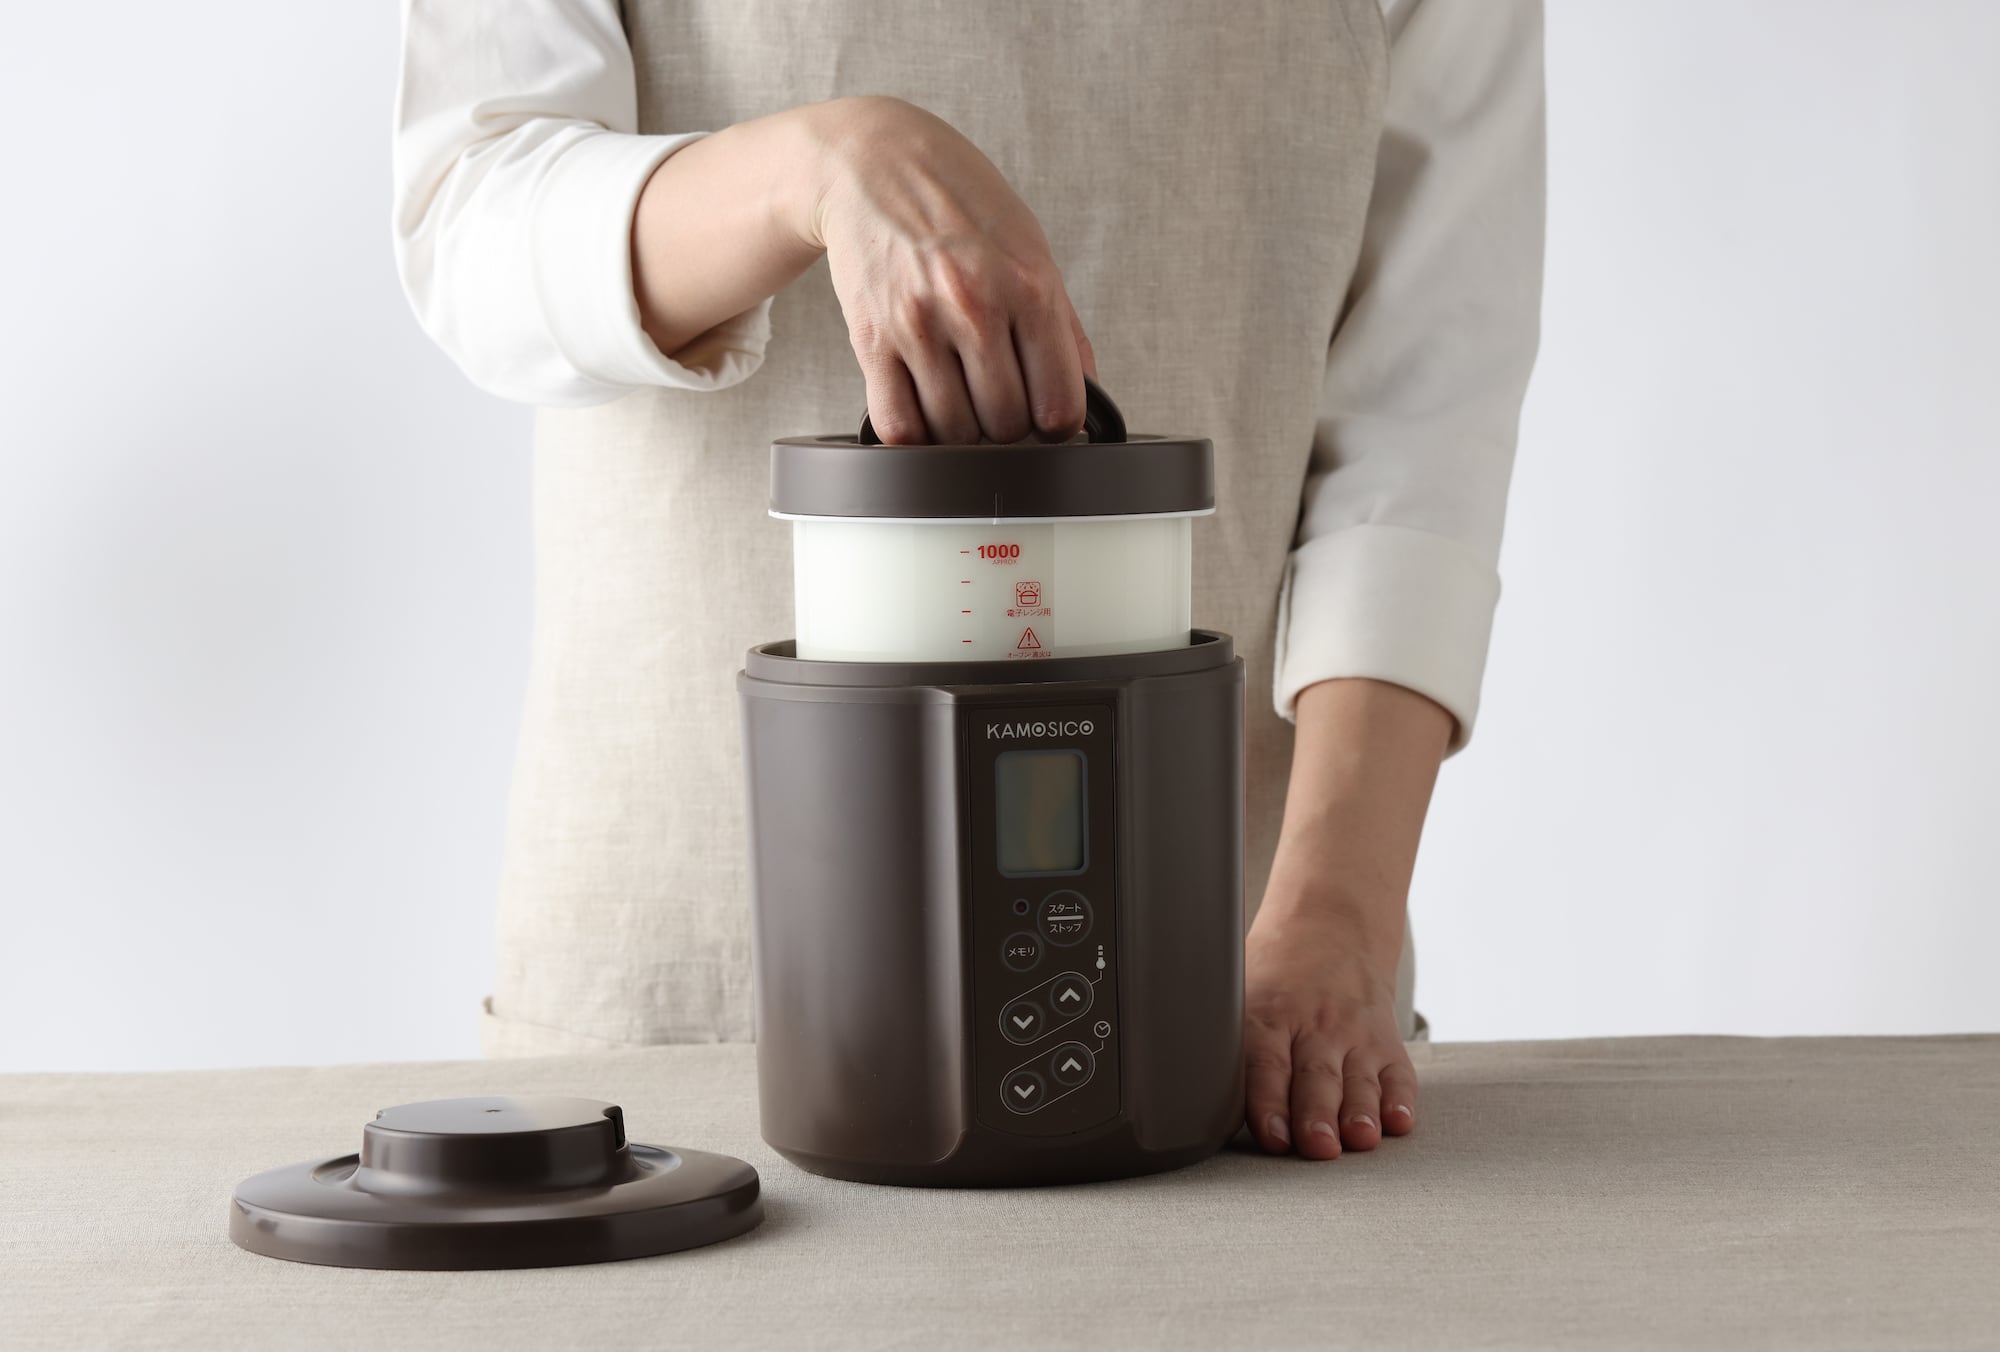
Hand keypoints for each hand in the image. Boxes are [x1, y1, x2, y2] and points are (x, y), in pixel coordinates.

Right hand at [802, 96, 1094, 444]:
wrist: (875, 163)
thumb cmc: (959, 204)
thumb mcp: (1030, 247)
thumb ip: (1062, 324)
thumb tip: (1084, 390)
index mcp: (1029, 286)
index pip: (1059, 405)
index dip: (1056, 424)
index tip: (1044, 416)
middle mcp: (975, 306)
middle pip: (1006, 426)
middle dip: (1006, 425)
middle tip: (996, 398)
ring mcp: (920, 325)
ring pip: (953, 433)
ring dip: (960, 431)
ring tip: (959, 399)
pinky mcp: (871, 339)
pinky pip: (897, 424)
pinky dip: (914, 434)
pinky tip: (922, 409)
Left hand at [1243, 900, 1417, 1159]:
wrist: (1330, 926)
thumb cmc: (1273, 973)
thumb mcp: (1237, 992)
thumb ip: (1222, 1044)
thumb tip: (1180, 1093)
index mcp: (1267, 1017)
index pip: (1265, 1066)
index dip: (1267, 1104)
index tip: (1272, 1136)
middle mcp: (1314, 1027)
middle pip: (1315, 1079)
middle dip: (1316, 1117)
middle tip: (1318, 1146)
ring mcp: (1354, 1035)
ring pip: (1358, 1081)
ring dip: (1360, 1113)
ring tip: (1359, 1139)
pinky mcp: (1386, 1042)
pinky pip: (1397, 1074)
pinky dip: (1399, 1099)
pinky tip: (1398, 1120)